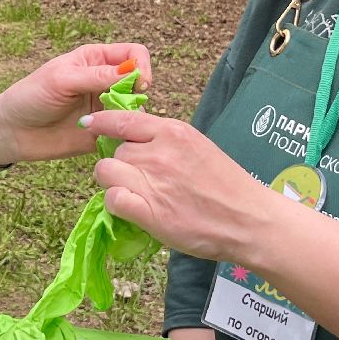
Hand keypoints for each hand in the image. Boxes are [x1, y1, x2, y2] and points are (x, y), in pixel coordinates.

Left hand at [0, 43, 151, 164]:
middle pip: (140, 83)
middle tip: (123, 109)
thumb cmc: (31, 97)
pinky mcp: (104, 133)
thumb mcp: (62, 80)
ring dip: (133, 119)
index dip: (142, 66)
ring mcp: (106, 108)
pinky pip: (126, 134)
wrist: (12, 131)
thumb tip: (132, 73)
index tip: (138, 83)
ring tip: (114, 127)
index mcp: (96, 60)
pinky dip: (126, 138)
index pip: (134, 54)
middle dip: (139, 96)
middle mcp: (106, 82)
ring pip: (137, 110)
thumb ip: (96, 76)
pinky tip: (113, 142)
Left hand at [85, 109, 267, 261]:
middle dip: (119, 163)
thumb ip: (167, 142)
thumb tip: (137, 139)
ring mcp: (153, 182)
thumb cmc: (228, 185)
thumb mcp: (198, 147)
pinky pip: (112, 199)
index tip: (90, 123)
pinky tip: (131, 208)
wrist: (249, 220)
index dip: (102, 121)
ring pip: (106, 172)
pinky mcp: (149, 212)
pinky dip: (116, 203)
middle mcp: (159, 153)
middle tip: (136, 178)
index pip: (124, 119)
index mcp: (174, 132)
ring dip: (113, 182)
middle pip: (114, 150)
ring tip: (132, 193)